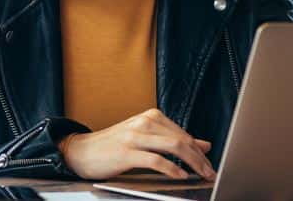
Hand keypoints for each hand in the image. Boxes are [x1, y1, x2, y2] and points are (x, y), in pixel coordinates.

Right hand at [60, 109, 215, 180]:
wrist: (81, 151)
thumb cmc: (114, 146)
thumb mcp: (147, 138)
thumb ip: (174, 140)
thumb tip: (204, 145)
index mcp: (152, 117)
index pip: (184, 134)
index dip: (200, 151)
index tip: (210, 164)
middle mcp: (145, 122)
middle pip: (182, 140)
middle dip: (200, 158)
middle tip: (210, 172)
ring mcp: (135, 136)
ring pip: (173, 147)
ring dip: (192, 163)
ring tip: (201, 174)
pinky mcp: (126, 152)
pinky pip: (156, 160)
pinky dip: (171, 169)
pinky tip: (180, 176)